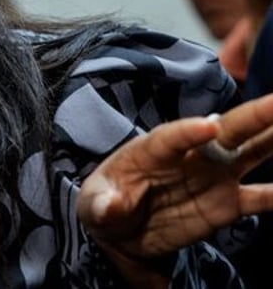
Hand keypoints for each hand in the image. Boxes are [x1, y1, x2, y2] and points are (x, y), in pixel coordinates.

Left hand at [77, 93, 272, 274]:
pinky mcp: (227, 203)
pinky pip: (259, 197)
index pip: (170, 137)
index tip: (209, 126)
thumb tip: (112, 206)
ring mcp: (211, 177)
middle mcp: (188, 156)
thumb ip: (103, 204)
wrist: (123, 233)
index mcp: (151, 150)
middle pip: (224, 131)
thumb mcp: (93, 205)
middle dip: (253, 116)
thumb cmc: (104, 206)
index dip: (188, 131)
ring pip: (250, 152)